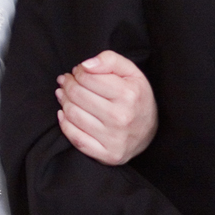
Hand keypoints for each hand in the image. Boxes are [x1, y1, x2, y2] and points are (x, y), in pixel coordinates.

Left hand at [56, 51, 156, 165]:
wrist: (150, 132)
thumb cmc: (137, 98)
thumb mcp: (131, 73)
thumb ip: (110, 60)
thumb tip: (86, 65)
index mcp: (129, 94)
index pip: (87, 77)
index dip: (78, 72)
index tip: (77, 72)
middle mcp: (121, 117)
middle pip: (77, 95)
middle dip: (67, 85)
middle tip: (66, 82)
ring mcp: (114, 138)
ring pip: (73, 114)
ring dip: (63, 102)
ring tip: (63, 95)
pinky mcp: (107, 155)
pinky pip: (75, 137)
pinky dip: (64, 124)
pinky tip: (64, 114)